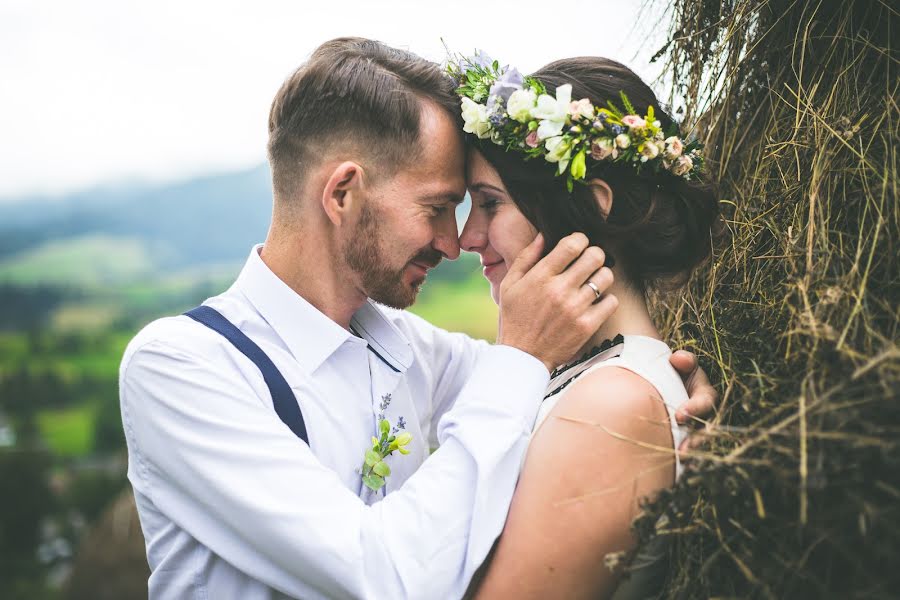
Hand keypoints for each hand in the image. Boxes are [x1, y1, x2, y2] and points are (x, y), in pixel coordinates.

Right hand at [497, 233, 618, 371]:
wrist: (522, 357)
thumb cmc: (515, 318)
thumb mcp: (510, 285)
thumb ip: (526, 257)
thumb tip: (543, 235)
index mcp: (540, 277)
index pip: (572, 244)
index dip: (580, 239)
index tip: (578, 245)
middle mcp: (559, 290)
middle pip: (595, 256)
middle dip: (594, 255)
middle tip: (589, 263)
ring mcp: (575, 309)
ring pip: (606, 277)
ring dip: (601, 277)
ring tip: (592, 283)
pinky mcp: (587, 326)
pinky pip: (611, 302)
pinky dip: (606, 300)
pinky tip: (595, 303)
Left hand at [668, 350, 717, 451]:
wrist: (661, 379)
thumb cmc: (674, 370)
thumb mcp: (681, 362)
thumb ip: (683, 360)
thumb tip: (679, 359)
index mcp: (705, 394)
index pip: (705, 402)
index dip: (695, 409)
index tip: (680, 416)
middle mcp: (704, 414)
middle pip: (704, 429)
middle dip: (694, 440)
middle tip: (682, 450)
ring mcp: (695, 427)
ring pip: (696, 442)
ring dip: (688, 453)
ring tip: (677, 461)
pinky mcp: (684, 436)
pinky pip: (685, 449)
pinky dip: (681, 459)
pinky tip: (672, 467)